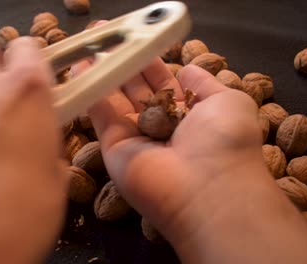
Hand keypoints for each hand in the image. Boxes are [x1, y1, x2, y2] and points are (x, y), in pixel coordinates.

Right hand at [72, 58, 306, 262]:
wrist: (206, 188)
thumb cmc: (224, 140)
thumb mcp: (228, 101)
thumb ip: (204, 83)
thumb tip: (188, 69)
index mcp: (187, 113)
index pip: (162, 81)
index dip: (148, 59)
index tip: (135, 35)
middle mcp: (159, 124)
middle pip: (135, 87)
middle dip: (122, 60)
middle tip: (103, 33)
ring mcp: (134, 136)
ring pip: (115, 98)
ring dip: (102, 71)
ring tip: (87, 42)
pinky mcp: (113, 147)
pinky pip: (100, 114)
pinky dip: (89, 90)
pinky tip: (78, 66)